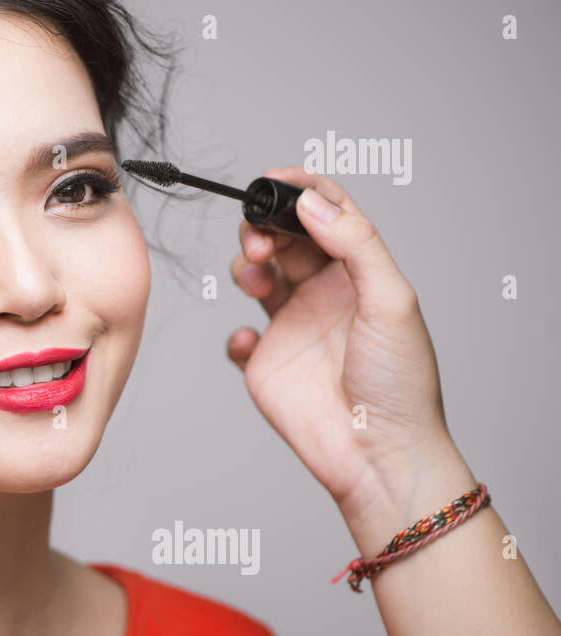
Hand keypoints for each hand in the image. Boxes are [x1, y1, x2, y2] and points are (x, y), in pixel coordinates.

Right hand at [226, 166, 456, 524]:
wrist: (377, 454)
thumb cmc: (400, 383)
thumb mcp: (391, 300)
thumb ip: (354, 243)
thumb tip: (312, 202)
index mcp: (358, 272)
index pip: (325, 212)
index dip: (298, 189)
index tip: (272, 181)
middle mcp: (323, 293)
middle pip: (281, 236)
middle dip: (261, 226)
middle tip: (258, 242)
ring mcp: (292, 325)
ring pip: (254, 273)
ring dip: (246, 266)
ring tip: (255, 281)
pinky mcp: (266, 361)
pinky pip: (237, 334)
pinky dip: (236, 332)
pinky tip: (254, 343)